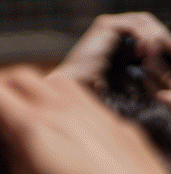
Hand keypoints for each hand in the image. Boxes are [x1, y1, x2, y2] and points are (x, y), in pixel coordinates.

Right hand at [0, 64, 170, 173]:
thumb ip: (15, 163)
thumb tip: (6, 145)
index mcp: (35, 131)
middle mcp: (62, 112)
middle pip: (20, 78)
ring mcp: (90, 111)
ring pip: (50, 79)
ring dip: (26, 84)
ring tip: (15, 100)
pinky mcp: (110, 120)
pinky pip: (77, 94)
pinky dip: (54, 95)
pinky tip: (53, 114)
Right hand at [51, 12, 170, 88]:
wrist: (74, 87)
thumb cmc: (95, 89)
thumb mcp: (126, 76)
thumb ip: (141, 68)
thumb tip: (160, 64)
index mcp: (117, 40)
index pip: (148, 31)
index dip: (161, 41)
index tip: (170, 54)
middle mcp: (113, 29)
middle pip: (148, 23)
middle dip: (161, 37)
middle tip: (170, 51)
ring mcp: (108, 25)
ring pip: (144, 22)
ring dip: (155, 37)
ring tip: (157, 53)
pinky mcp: (105, 25)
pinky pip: (134, 26)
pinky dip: (143, 37)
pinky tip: (144, 52)